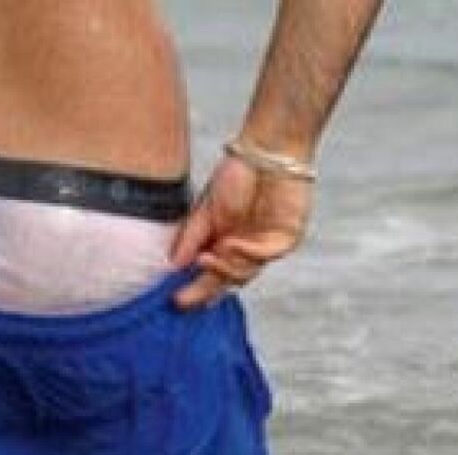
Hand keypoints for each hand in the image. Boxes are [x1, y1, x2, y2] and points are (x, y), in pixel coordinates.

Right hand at [170, 155, 312, 309]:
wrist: (268, 152)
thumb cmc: (236, 176)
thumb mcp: (204, 210)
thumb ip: (190, 239)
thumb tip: (173, 266)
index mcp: (222, 245)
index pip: (207, 274)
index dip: (192, 288)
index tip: (173, 299)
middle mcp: (242, 250)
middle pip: (224, 280)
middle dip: (204, 291)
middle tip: (183, 300)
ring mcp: (264, 247)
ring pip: (244, 272)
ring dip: (223, 271)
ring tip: (204, 260)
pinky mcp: (285, 238)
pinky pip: (265, 255)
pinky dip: (247, 253)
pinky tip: (231, 245)